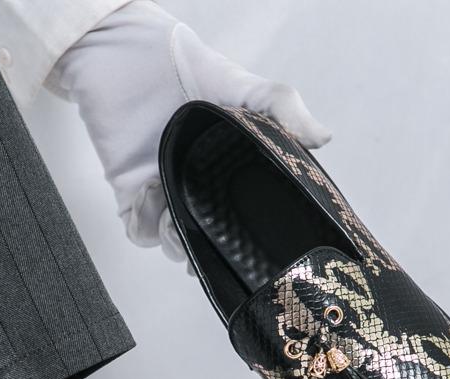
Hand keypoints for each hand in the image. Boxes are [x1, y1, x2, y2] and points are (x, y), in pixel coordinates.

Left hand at [49, 0, 330, 261]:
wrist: (125, 53)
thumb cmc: (185, 67)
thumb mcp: (243, 85)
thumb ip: (283, 109)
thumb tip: (323, 139)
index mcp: (230, 172)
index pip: (246, 217)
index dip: (251, 238)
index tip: (262, 250)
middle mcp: (200, 189)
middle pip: (212, 241)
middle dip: (215, 253)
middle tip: (219, 249)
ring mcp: (166, 194)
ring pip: (177, 242)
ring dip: (179, 238)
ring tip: (179, 211)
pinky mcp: (130, 193)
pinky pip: (140, 231)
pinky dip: (147, 224)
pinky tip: (151, 192)